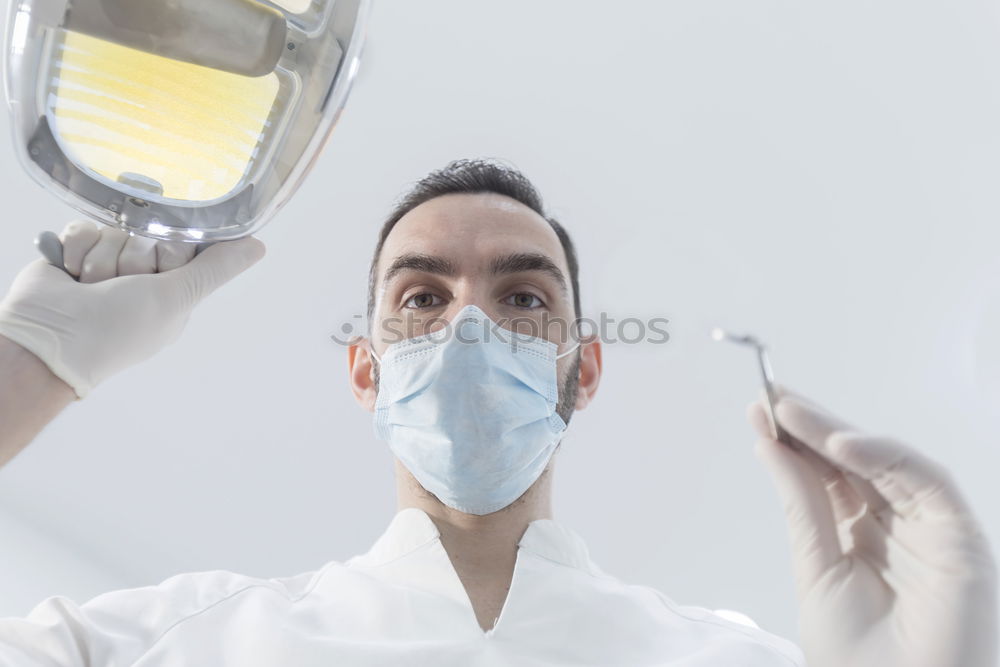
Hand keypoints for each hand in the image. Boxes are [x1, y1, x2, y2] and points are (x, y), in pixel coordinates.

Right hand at [0, 220, 264, 398]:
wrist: (46, 338)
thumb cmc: (116, 330)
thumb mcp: (177, 299)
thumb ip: (216, 269)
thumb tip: (259, 247)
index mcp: (175, 290)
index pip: (184, 242)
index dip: (169, 251)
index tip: (159, 272)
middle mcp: (144, 275)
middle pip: (150, 232)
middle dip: (132, 257)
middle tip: (120, 285)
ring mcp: (110, 261)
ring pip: (117, 227)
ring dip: (101, 257)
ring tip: (91, 285)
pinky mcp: (77, 250)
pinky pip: (85, 225)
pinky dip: (76, 248)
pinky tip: (72, 272)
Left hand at [748, 387, 997, 666]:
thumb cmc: (858, 658)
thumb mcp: (815, 568)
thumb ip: (801, 504)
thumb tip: (771, 445)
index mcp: (855, 534)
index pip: (824, 474)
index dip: (793, 440)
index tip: (759, 409)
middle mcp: (892, 524)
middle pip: (851, 461)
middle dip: (810, 425)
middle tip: (772, 396)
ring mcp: (926, 526)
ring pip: (883, 461)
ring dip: (836, 432)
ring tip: (790, 411)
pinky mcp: (959, 534)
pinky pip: (924, 480)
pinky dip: (883, 455)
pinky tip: (838, 444)